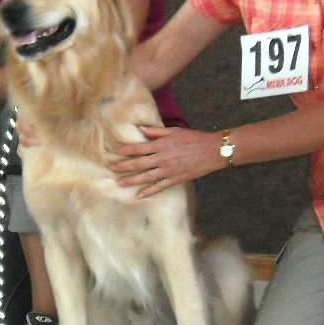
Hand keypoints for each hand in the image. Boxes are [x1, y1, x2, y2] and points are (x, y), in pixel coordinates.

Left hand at [108, 125, 223, 197]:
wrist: (212, 151)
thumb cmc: (194, 138)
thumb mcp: (174, 131)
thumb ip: (156, 131)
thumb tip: (140, 129)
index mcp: (161, 145)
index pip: (138, 148)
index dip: (125, 150)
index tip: (115, 152)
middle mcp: (162, 158)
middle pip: (138, 164)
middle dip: (123, 166)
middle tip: (111, 169)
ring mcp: (168, 170)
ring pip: (146, 177)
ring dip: (131, 180)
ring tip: (119, 183)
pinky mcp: (175, 179)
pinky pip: (159, 187)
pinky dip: (149, 192)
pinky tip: (139, 195)